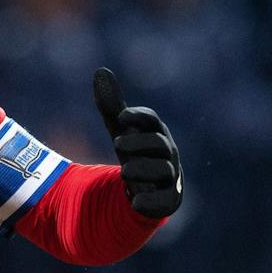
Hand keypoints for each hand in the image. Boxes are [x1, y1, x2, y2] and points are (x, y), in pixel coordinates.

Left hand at [93, 67, 181, 218]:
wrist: (142, 188)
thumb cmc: (135, 153)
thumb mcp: (121, 130)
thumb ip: (112, 105)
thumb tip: (101, 71)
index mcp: (156, 134)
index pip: (152, 121)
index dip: (139, 117)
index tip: (122, 116)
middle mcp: (168, 154)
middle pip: (160, 145)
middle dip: (140, 142)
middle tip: (117, 142)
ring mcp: (170, 178)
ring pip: (164, 171)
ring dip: (143, 169)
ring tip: (124, 170)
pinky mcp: (168, 201)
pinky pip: (164, 201)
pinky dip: (150, 201)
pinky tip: (134, 200)